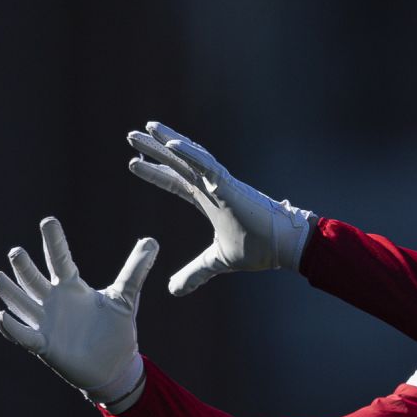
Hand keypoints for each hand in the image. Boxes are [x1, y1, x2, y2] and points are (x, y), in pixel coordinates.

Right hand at [0, 217, 157, 413]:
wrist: (115, 366)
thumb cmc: (115, 329)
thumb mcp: (126, 297)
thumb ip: (136, 270)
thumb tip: (151, 242)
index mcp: (71, 286)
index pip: (60, 259)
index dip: (54, 241)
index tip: (48, 221)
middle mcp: (54, 301)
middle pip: (34, 279)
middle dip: (24, 267)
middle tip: (16, 252)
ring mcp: (46, 323)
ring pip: (22, 303)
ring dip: (9, 292)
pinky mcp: (45, 346)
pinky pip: (24, 335)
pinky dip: (12, 328)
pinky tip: (1, 317)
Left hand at [126, 121, 314, 295]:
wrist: (285, 246)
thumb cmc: (258, 248)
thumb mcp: (217, 262)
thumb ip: (195, 273)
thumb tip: (172, 290)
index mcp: (209, 199)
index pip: (175, 182)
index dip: (155, 173)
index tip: (133, 163)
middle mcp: (211, 186)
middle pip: (176, 162)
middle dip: (154, 149)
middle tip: (131, 136)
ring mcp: (220, 182)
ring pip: (188, 156)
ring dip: (166, 141)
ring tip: (147, 127)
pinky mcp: (229, 184)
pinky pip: (205, 164)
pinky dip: (188, 153)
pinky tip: (170, 144)